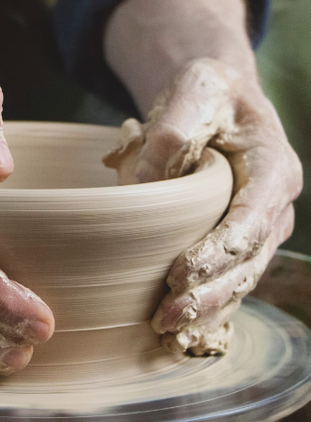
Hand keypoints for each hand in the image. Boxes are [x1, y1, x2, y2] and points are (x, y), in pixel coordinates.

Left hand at [110, 58, 301, 353]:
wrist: (219, 101)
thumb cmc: (209, 94)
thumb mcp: (194, 92)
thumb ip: (174, 129)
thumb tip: (147, 183)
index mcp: (274, 170)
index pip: (249, 221)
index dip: (216, 252)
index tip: (177, 275)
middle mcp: (273, 206)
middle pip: (246, 262)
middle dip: (207, 294)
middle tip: (165, 318)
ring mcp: (259, 228)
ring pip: (240, 279)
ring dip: (206, 308)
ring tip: (166, 330)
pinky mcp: (239, 241)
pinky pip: (230, 280)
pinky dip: (209, 306)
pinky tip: (182, 329)